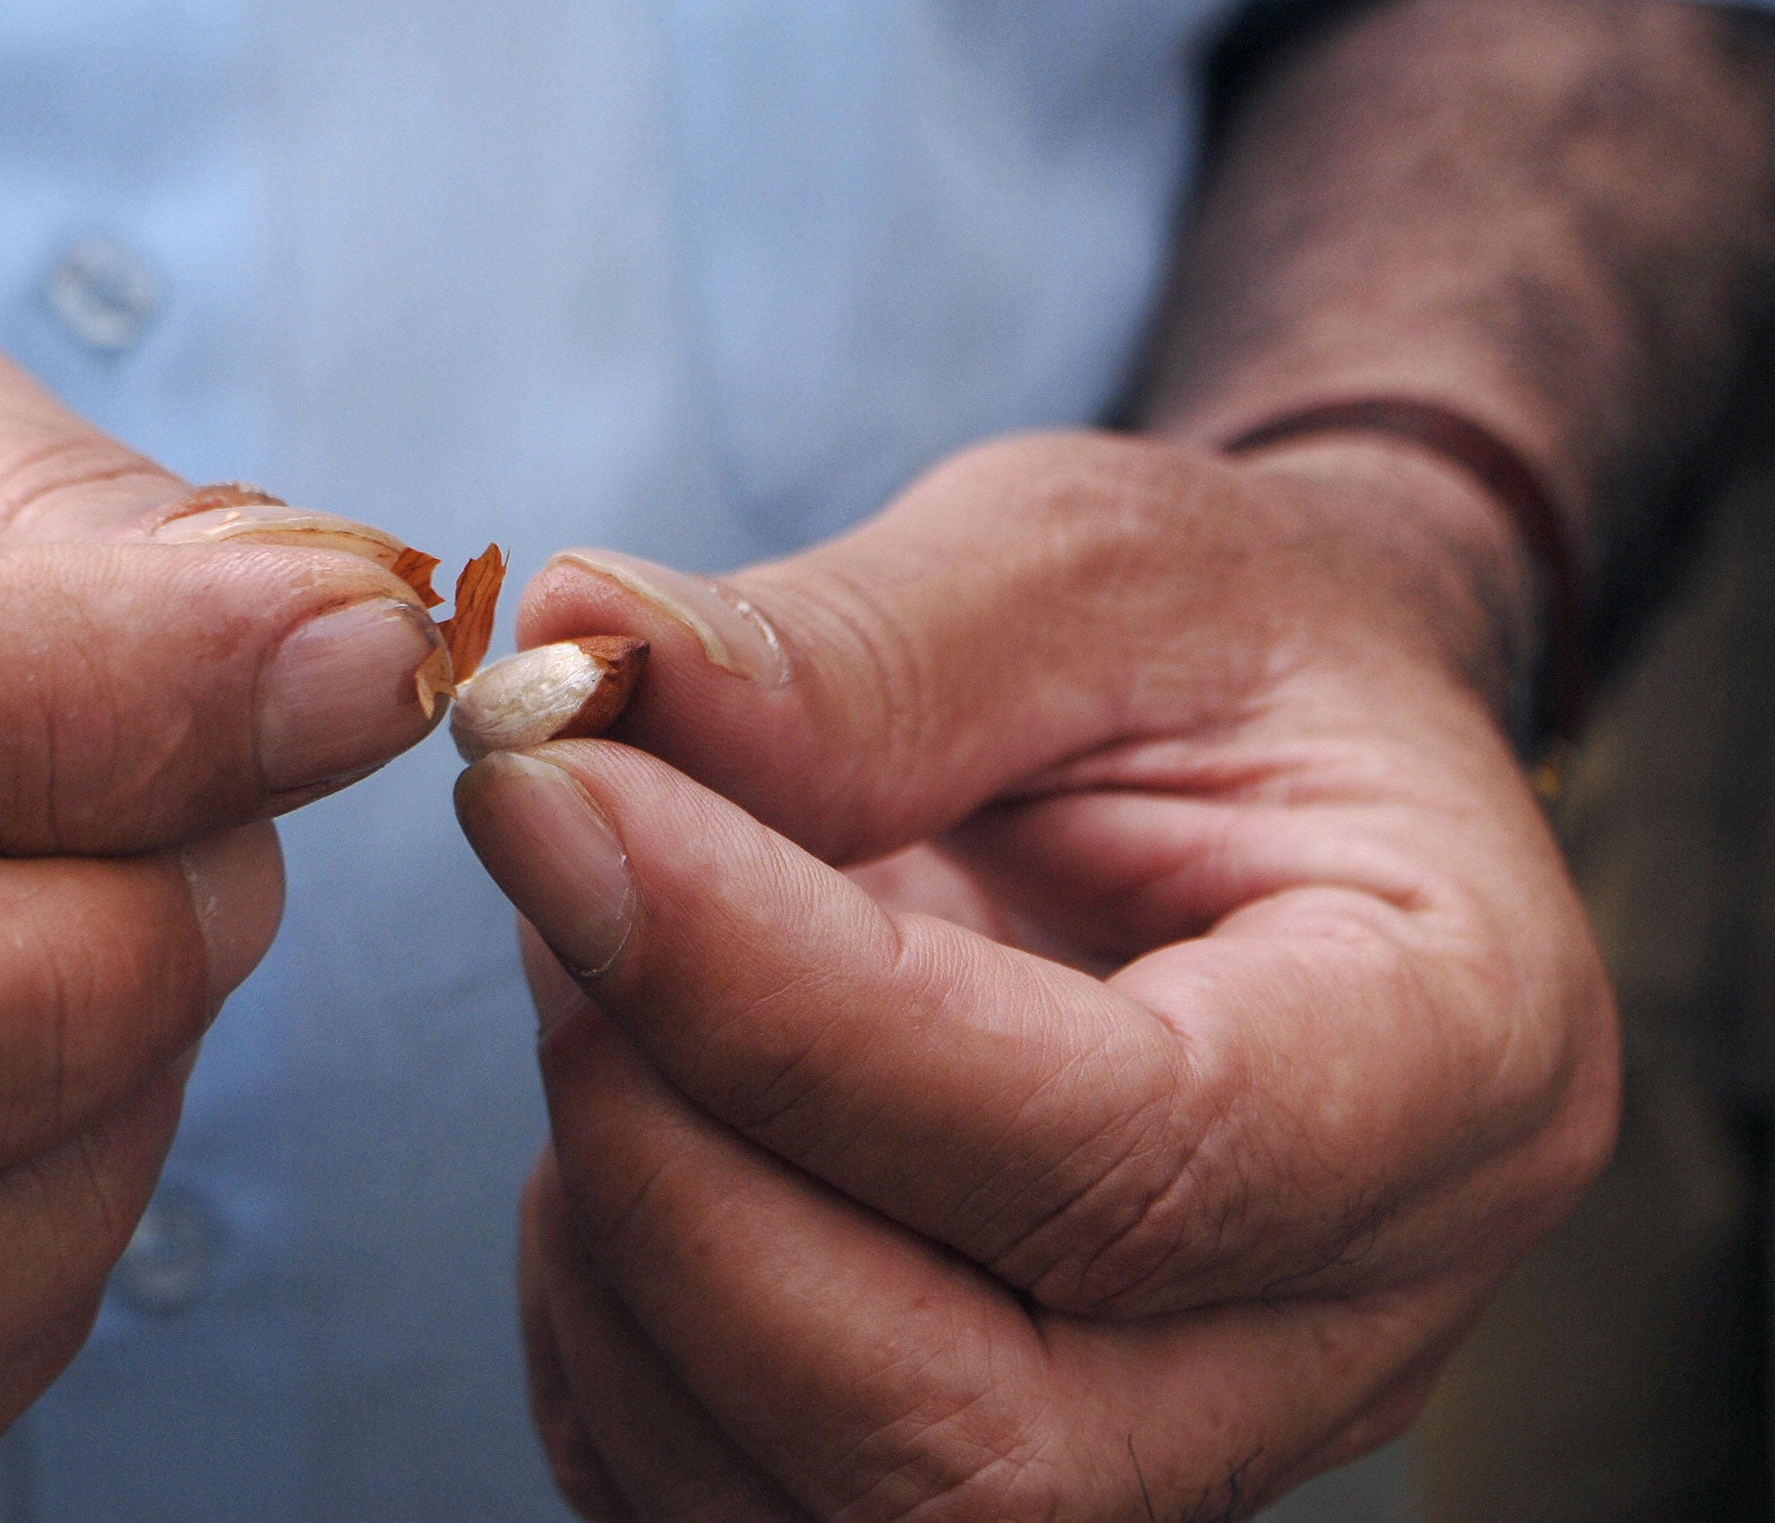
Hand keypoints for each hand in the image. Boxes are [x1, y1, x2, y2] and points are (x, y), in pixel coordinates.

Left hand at [455, 431, 1617, 1520]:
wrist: (1250, 759)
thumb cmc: (1211, 651)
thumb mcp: (1088, 567)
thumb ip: (861, 645)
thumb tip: (580, 656)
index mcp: (1444, 1066)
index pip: (1126, 1159)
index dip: (784, 1009)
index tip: (553, 804)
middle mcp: (1330, 1322)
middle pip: (968, 1439)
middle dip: (677, 1161)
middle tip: (562, 870)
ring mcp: (1160, 1431)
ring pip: (817, 1502)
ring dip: (613, 1231)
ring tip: (594, 957)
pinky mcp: (989, 1453)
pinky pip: (716, 1498)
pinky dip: (601, 1318)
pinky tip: (630, 1099)